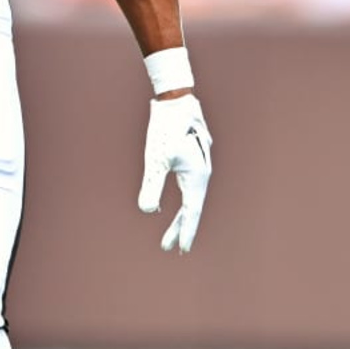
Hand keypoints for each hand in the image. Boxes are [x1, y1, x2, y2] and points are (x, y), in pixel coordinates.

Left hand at [137, 94, 211, 253]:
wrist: (176, 98)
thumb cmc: (166, 127)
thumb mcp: (157, 158)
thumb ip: (152, 185)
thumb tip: (147, 210)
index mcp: (197, 176)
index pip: (192, 212)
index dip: (186, 231)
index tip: (182, 249)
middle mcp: (201, 173)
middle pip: (191, 208)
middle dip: (179, 229)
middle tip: (168, 249)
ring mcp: (198, 165)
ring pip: (190, 197)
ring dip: (180, 216)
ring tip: (169, 235)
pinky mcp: (191, 157)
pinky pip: (187, 186)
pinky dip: (181, 200)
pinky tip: (171, 204)